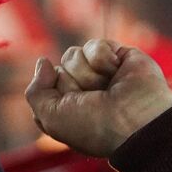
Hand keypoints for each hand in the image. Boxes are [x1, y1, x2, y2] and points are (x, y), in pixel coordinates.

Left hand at [24, 39, 171, 156]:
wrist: (135, 120)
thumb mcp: (50, 118)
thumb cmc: (94, 126)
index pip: (46, 83)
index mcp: (70, 106)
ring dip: (88, 74)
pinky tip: (118, 74)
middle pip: (61, 67)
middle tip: (94, 99)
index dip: (56, 93)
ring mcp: (102, 72)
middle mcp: (85, 89)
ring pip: (74, 55)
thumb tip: (43, 62)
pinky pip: (95, 45)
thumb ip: (36, 91)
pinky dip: (103, 60)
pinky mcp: (119, 56)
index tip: (75, 110)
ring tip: (108, 88)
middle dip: (72, 83)